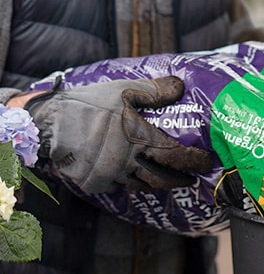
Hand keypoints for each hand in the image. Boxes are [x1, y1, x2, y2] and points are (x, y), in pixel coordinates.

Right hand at [26, 76, 211, 193]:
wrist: (48, 122)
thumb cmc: (88, 103)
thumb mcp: (122, 90)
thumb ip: (154, 91)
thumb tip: (181, 86)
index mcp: (138, 138)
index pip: (176, 156)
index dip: (194, 161)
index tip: (205, 162)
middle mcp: (128, 162)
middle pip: (163, 179)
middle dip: (180, 179)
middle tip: (191, 177)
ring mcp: (112, 175)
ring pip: (143, 185)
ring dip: (158, 183)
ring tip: (167, 178)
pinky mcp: (97, 183)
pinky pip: (121, 187)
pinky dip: (132, 183)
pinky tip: (136, 177)